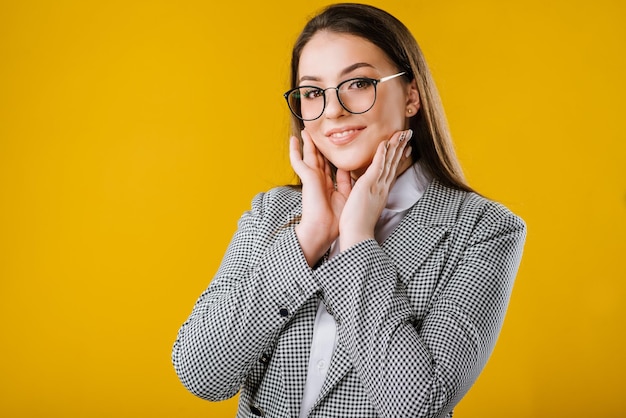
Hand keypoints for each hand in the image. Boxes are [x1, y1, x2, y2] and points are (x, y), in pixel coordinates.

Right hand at [289, 130, 350, 265]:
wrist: (323, 229)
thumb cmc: (335, 219)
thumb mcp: (345, 195)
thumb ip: (345, 181)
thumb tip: (347, 168)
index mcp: (327, 185)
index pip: (327, 166)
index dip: (328, 156)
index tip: (330, 146)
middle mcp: (318, 179)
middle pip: (317, 158)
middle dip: (315, 146)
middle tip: (313, 133)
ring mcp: (311, 178)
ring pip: (308, 155)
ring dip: (306, 143)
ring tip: (304, 131)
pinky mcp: (307, 177)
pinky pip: (298, 161)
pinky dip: (294, 150)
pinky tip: (293, 140)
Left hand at [338, 129, 412, 250]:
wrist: (358, 235)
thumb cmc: (357, 224)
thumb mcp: (362, 205)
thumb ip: (362, 193)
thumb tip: (359, 187)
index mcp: (381, 192)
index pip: (391, 171)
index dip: (397, 157)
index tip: (404, 146)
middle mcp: (382, 187)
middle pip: (393, 163)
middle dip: (401, 146)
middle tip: (408, 133)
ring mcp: (377, 186)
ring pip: (388, 162)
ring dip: (395, 145)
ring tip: (402, 132)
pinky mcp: (369, 186)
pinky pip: (377, 166)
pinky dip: (381, 153)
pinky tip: (385, 142)